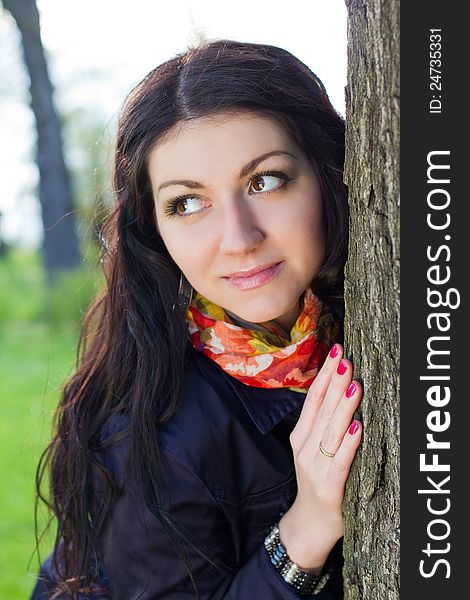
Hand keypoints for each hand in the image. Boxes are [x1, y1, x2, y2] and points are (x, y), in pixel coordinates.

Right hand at [278, 343, 361, 572]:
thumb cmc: (317, 480)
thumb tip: (341, 388)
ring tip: (355, 385)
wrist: (309, 524)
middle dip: (335, 382)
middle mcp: (305, 448)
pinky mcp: (328, 487)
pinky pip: (341, 462)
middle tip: (345, 359)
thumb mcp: (312, 449)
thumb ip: (323, 423)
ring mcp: (315, 468)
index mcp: (300, 435)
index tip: (336, 350)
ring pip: (331, 432)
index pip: (313, 398)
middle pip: (322, 410)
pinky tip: (357, 427)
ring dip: (343, 407)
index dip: (324, 374)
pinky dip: (349, 444)